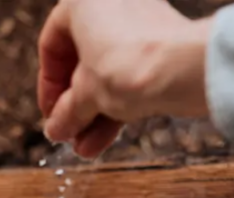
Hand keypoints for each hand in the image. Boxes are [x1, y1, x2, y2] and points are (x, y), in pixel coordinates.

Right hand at [37, 0, 212, 158]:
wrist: (185, 67)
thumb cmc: (128, 65)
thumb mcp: (86, 95)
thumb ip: (67, 112)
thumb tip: (56, 128)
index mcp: (82, 2)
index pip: (52, 45)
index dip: (48, 86)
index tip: (51, 114)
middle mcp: (111, 3)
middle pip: (83, 63)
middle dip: (76, 107)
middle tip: (69, 134)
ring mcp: (140, 22)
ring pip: (108, 73)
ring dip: (94, 114)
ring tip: (85, 147)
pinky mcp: (162, 44)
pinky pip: (132, 75)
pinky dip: (117, 105)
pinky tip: (104, 140)